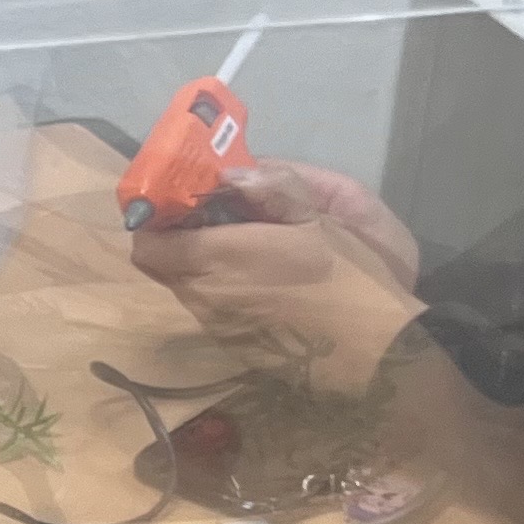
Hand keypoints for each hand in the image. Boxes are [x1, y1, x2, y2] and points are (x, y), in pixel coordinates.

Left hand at [130, 161, 424, 358]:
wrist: (375, 351)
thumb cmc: (347, 277)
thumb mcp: (320, 219)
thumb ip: (274, 189)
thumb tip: (232, 172)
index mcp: (219, 258)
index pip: (148, 242)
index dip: (154, 220)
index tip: (179, 202)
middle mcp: (205, 295)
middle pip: (162, 264)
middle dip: (176, 237)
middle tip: (210, 217)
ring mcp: (217, 324)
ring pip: (184, 286)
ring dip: (198, 262)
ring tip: (239, 244)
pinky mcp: (233, 346)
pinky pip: (208, 307)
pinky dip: (219, 287)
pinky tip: (258, 278)